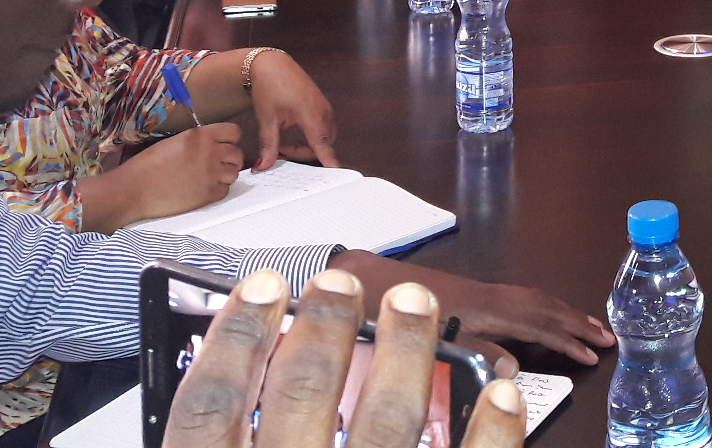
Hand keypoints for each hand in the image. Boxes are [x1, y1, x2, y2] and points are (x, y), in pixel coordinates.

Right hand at [79, 123, 242, 231]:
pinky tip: (201, 189)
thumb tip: (214, 144)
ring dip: (224, 176)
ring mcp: (211, 174)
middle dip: (228, 159)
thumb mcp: (175, 142)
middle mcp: (210, 152)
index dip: (230, 140)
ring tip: (207, 178)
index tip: (224, 145)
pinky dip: (217, 191)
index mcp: (200, 136)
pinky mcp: (209, 194)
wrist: (134, 190)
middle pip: (237, 154)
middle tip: (215, 165)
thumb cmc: (147, 166)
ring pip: (234, 173)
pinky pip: (225, 190)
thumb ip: (198, 141)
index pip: (234, 132)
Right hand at [164, 268, 528, 447]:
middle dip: (323, 327)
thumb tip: (219, 411)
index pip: (209, 408)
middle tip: (342, 282)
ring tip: (412, 304)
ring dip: (402, 352)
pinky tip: (502, 392)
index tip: (262, 289)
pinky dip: (491, 429)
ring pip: (383, 420)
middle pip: (298, 397)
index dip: (234, 338)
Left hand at [246, 49, 339, 169]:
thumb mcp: (267, 118)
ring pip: (325, 137)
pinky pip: (324, 129)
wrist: (273, 65)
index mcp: (310, 113)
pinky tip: (295, 136)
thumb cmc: (270, 86)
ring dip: (309, 146)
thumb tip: (264, 165)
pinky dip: (313, 137)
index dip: (328, 157)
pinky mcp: (323, 106)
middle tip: (282, 153)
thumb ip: (268, 145)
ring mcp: (325, 108)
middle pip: (324, 143)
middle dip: (306, 154)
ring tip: (285, 146)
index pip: (322, 142)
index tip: (335, 171)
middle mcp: (323, 111)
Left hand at [328, 251, 615, 366]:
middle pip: (540, 304)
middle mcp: (482, 295)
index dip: (567, 338)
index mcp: (478, 306)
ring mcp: (474, 292)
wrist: (351, 280)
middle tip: (608, 338)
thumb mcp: (423, 341)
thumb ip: (470, 354)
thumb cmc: (379, 310)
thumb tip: (512, 369)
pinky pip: (514, 299)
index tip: (593, 353)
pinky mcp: (464, 294)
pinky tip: (539, 323)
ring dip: (560, 312)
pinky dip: (538, 309)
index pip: (536, 321)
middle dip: (575, 321)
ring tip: (585, 328)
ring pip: (528, 298)